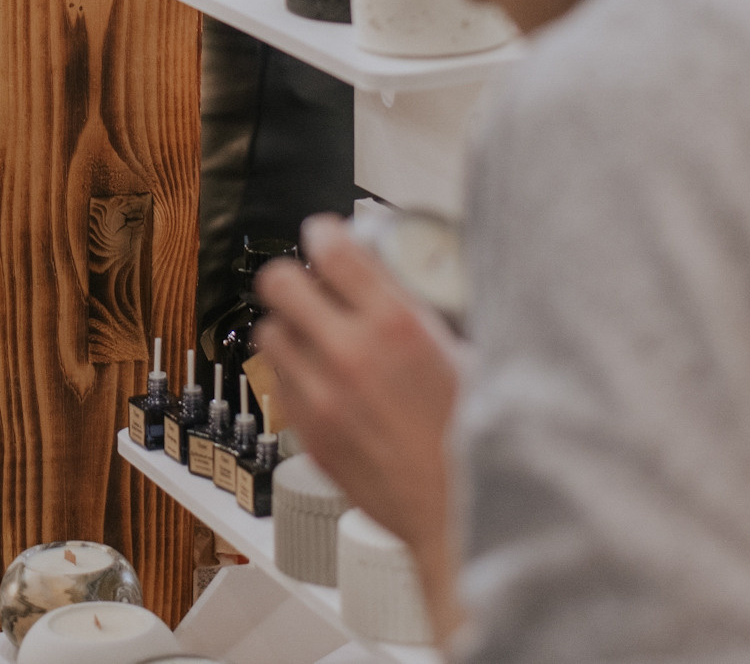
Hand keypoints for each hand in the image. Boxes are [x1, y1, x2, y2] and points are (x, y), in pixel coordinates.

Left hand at [256, 214, 465, 644]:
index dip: (325, 234)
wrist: (463, 516)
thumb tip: (410, 275)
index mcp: (396, 326)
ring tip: (315, 334)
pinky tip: (322, 380)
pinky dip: (293, 372)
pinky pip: (277, 382)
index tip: (327, 235)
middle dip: (294, 275)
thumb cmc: (480, 441)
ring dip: (289, 326)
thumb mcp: (471, 354)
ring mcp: (322, 398)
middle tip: (310, 282)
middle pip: (280, 282)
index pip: (333, 249)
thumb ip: (431, 309)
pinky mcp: (310, 435)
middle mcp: (349, 355)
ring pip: (269, 331)